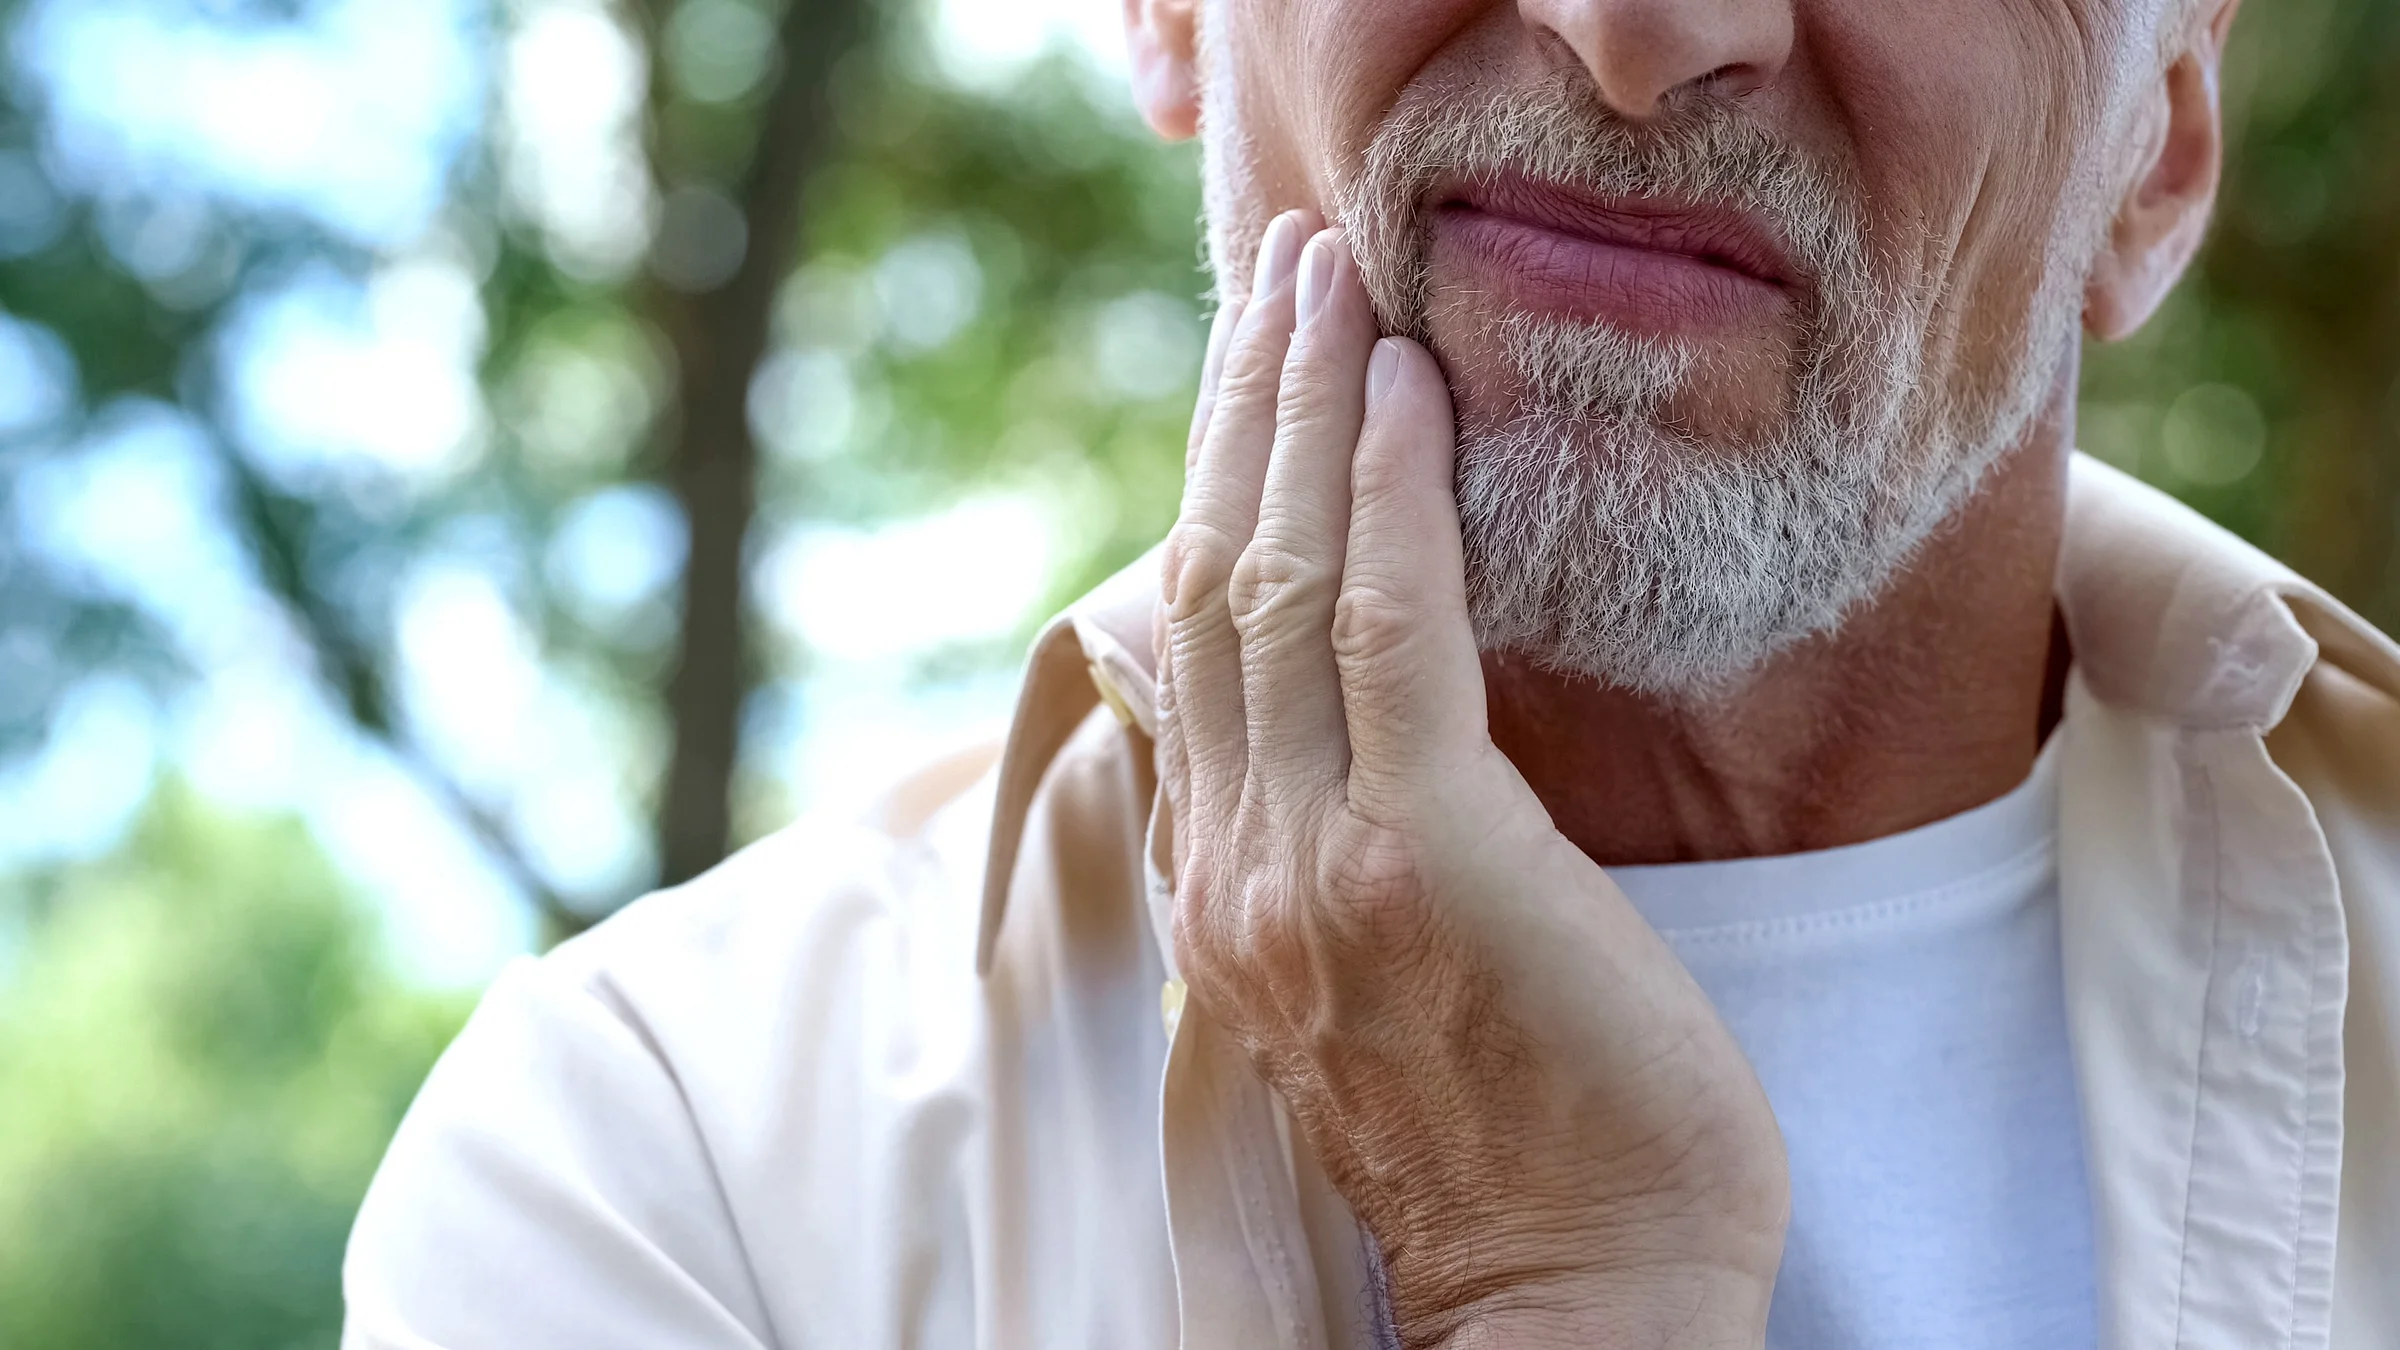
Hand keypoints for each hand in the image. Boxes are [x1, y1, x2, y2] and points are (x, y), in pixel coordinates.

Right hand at [1155, 211, 1790, 1349]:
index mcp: (1222, 890)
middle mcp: (1233, 864)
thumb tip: (1361, 708)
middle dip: (1244, 407)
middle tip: (1278, 270)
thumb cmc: (1520, 1140)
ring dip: (1304, 410)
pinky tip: (1412, 391)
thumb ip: (1333, 844)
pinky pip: (1387, 631)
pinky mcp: (1418, 854)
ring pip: (1275, 582)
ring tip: (1328, 280)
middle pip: (1211, 581)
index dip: (1218, 485)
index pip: (1194, 644)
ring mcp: (1308, 859)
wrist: (1579, 1296)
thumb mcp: (1376, 984)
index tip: (1257, 370)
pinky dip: (1392, 497)